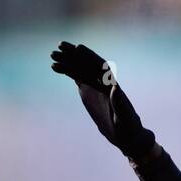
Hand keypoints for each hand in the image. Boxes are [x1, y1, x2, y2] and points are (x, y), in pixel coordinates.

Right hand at [50, 42, 155, 160]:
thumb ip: (120, 102)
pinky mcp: (88, 90)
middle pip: (88, 64)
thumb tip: (114, 88)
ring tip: (52, 55)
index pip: (101, 67)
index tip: (78, 48)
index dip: (90, 57)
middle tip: (59, 46)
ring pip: (79, 68)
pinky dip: (66, 70)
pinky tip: (55, 67)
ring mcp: (94, 84)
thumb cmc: (128, 126)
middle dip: (75, 55)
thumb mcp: (124, 116)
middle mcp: (103, 81)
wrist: (124, 134)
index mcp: (112, 84)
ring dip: (67, 61)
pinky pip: (76, 76)